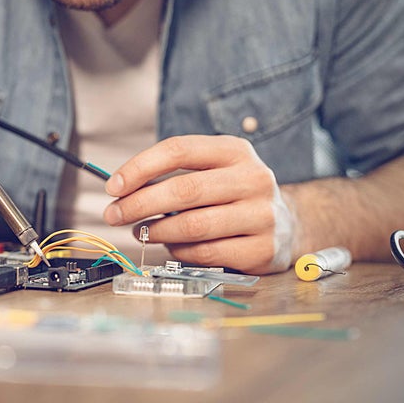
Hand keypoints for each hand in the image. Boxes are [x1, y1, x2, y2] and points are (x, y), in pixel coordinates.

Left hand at [103, 135, 296, 273]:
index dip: (140, 167)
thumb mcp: (214, 169)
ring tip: (140, 232)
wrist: (289, 223)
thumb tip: (121, 189)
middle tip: (115, 214)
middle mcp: (253, 178)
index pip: (179, 150)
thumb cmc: (234, 194)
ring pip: (193, 225)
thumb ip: (174, 173)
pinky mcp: (262, 249)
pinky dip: (180, 252)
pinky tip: (171, 247)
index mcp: (235, 150)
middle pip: (184, 190)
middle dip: (139, 203)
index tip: (114, 186)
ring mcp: (261, 215)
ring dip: (156, 231)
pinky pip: (206, 253)